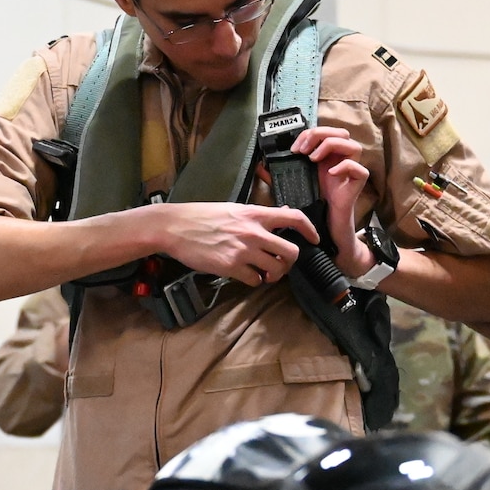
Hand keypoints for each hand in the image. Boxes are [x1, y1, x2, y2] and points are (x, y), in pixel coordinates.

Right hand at [150, 202, 318, 286]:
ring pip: (276, 269)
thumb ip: (258, 215)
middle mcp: (253, 232)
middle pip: (291, 252)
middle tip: (281, 264)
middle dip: (290, 262)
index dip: (310, 230)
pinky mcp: (230, 266)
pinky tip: (246, 275)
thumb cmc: (202, 216)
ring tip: (264, 273)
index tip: (314, 239)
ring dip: (273, 275)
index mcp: (255, 214)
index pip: (294, 218)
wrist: (175, 227)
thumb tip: (283, 212)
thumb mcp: (234, 209)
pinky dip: (254, 281)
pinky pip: (255, 280)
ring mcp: (243, 250)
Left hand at [289, 127, 371, 275]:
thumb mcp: (293, 189)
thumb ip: (280, 177)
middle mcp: (339, 164)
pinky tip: (331, 174)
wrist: (326, 236)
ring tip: (315, 158)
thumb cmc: (313, 213)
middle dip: (321, 134)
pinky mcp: (355, 188)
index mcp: (326, 160)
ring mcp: (349, 175)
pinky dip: (346, 166)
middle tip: (304, 149)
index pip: (325, 133)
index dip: (310, 133)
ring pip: (353, 146)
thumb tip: (262, 166)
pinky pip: (360, 170)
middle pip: (341, 133)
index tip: (295, 148)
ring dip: (332, 146)